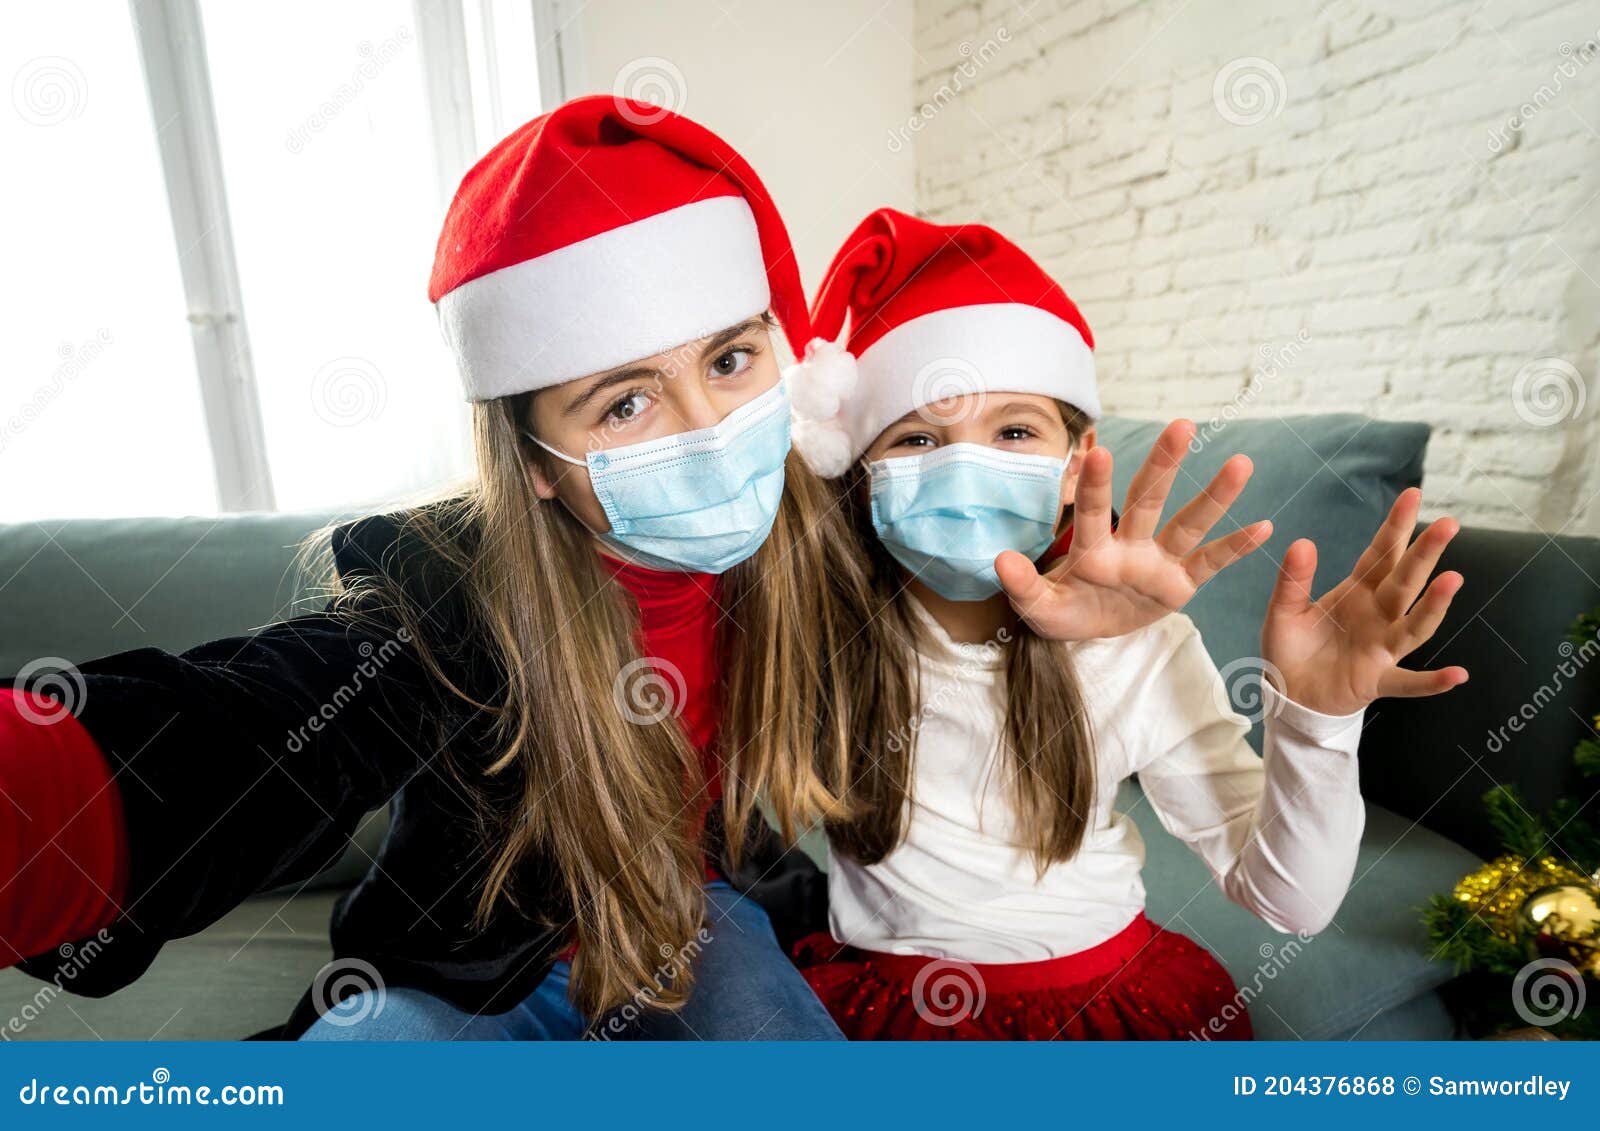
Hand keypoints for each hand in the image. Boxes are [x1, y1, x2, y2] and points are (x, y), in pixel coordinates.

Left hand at [996, 419, 1272, 640]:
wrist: (1090, 631)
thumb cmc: (1063, 611)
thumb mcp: (1038, 608)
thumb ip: (1022, 585)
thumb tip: (999, 559)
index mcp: (1092, 550)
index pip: (1093, 511)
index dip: (1094, 484)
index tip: (1098, 450)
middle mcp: (1129, 545)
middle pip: (1148, 499)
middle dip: (1164, 464)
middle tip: (1182, 425)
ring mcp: (1157, 561)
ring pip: (1188, 522)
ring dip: (1214, 496)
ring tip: (1240, 462)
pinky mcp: (1181, 584)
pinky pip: (1210, 562)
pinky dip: (1235, 547)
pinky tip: (1265, 526)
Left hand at [1261, 487, 1467, 716]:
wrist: (1287, 694)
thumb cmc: (1291, 648)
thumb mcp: (1283, 611)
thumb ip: (1293, 580)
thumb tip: (1302, 542)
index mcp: (1357, 592)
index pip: (1381, 553)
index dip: (1397, 526)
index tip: (1413, 495)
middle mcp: (1378, 616)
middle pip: (1405, 581)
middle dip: (1425, 553)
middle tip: (1448, 523)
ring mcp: (1382, 648)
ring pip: (1413, 624)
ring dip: (1434, 605)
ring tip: (1452, 580)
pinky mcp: (1376, 680)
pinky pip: (1408, 682)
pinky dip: (1431, 681)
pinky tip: (1457, 675)